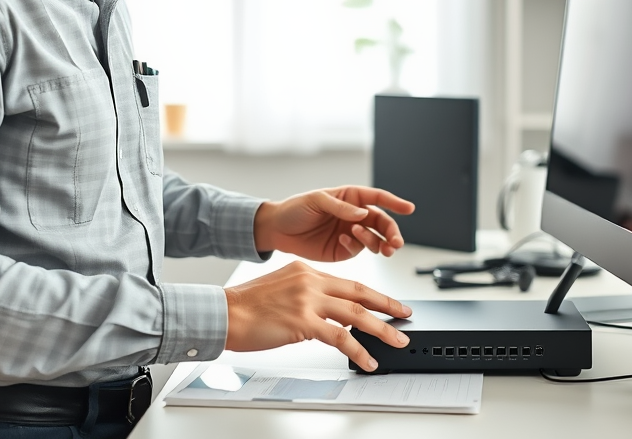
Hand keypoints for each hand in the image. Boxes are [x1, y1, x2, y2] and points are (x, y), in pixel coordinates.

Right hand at [224, 261, 411, 371]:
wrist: (225, 312)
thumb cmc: (246, 306)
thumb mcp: (282, 287)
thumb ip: (306, 294)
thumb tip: (326, 313)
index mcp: (307, 271)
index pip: (349, 283)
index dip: (373, 294)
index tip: (388, 302)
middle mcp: (311, 281)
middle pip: (360, 293)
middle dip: (387, 305)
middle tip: (405, 314)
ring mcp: (308, 300)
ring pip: (357, 314)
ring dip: (382, 329)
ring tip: (398, 340)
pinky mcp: (303, 321)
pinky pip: (340, 337)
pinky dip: (358, 350)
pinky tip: (368, 359)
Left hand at [253, 186, 414, 260]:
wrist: (277, 231)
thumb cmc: (295, 209)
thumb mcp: (315, 200)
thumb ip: (340, 207)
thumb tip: (363, 213)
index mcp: (351, 197)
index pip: (378, 198)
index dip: (395, 202)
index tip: (409, 209)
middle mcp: (355, 215)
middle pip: (382, 222)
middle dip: (392, 232)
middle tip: (395, 243)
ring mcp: (351, 232)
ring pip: (376, 238)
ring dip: (380, 242)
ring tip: (377, 246)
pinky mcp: (344, 249)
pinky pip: (359, 249)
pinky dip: (357, 245)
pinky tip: (344, 240)